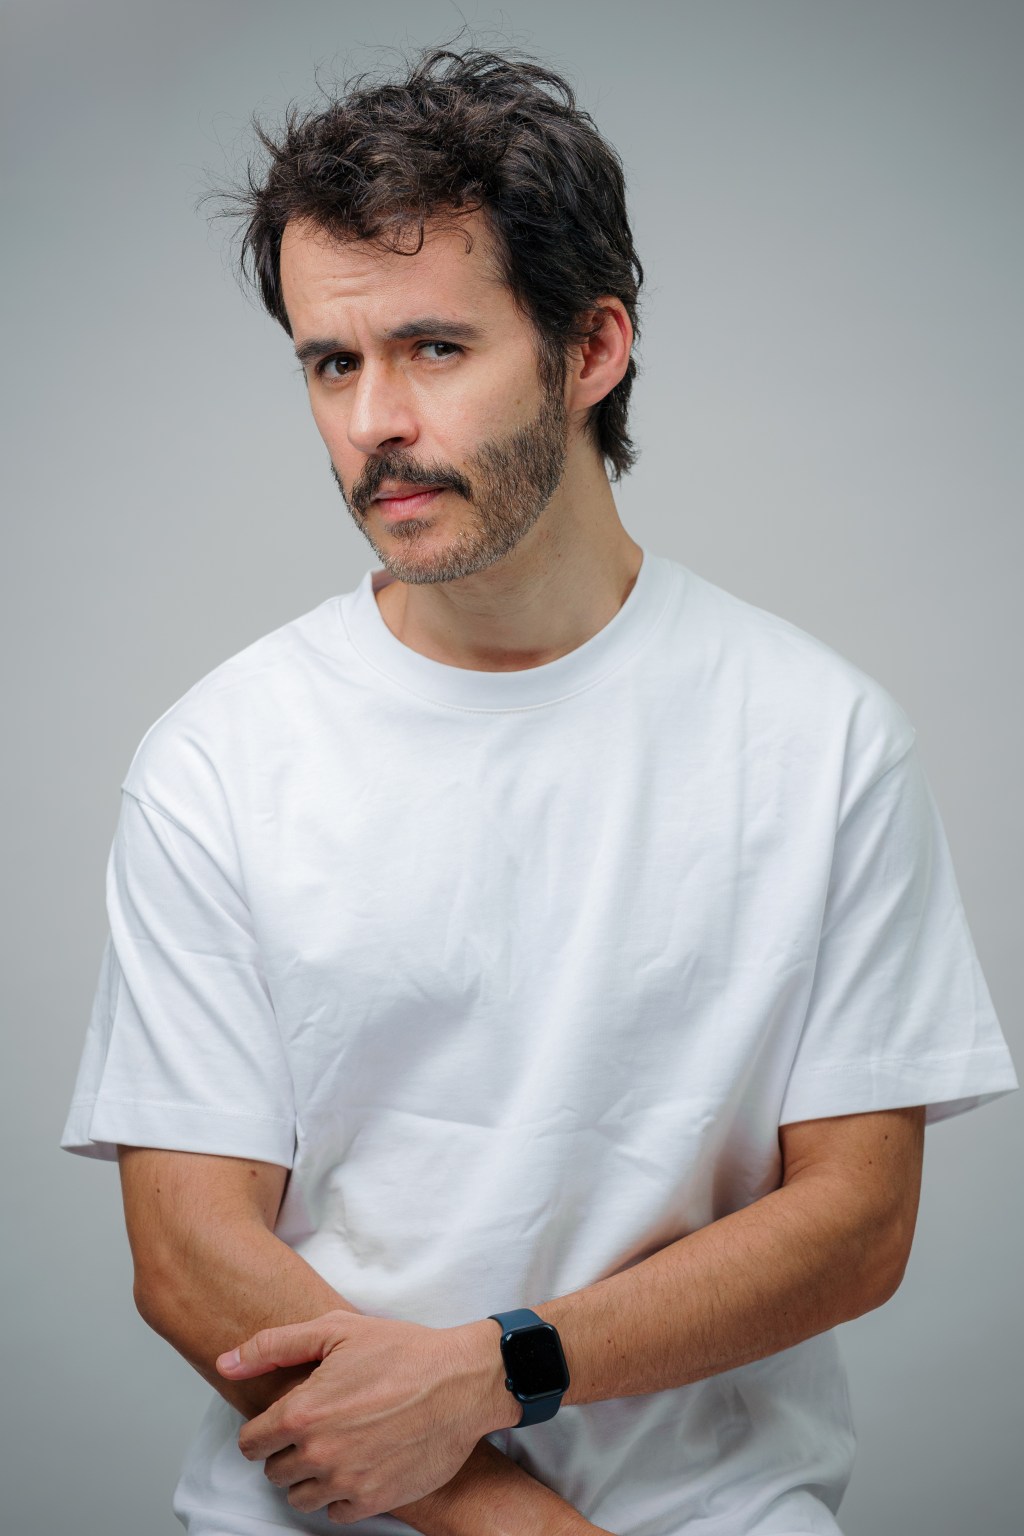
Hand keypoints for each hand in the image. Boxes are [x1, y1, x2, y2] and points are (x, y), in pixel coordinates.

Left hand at [217, 1309, 511, 1523]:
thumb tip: (225, 1362)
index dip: (264, 1429)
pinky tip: (357, 1466)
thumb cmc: (402, 1351)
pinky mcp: (373, 1500)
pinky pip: (334, 1514)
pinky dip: (339, 1495)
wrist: (461, 1382)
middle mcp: (318, 1452)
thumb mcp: (335, 1329)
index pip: (251, 1442)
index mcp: (303, 1411)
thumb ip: (273, 1345)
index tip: (284, 1420)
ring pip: (299, 1497)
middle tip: (318, 1428)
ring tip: (337, 1448)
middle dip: (288, 1450)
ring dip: (310, 1477)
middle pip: (274, 1471)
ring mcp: (345, 1481)